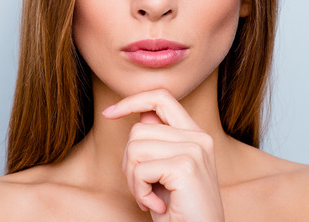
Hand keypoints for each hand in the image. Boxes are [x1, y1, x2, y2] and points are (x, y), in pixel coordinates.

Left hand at [102, 89, 224, 221]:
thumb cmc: (179, 211)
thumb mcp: (165, 171)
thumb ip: (159, 141)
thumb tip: (141, 114)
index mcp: (196, 134)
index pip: (161, 97)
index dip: (131, 101)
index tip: (109, 113)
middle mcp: (199, 138)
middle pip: (138, 129)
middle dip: (128, 162)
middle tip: (141, 188)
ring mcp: (194, 150)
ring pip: (135, 148)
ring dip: (132, 180)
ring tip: (149, 197)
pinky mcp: (185, 167)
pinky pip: (140, 170)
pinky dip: (139, 192)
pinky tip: (156, 206)